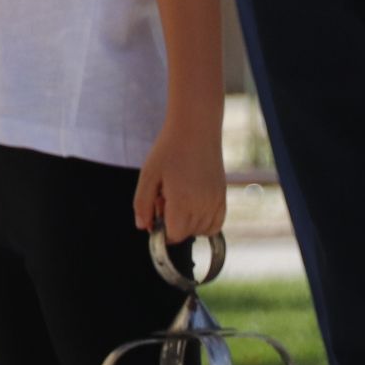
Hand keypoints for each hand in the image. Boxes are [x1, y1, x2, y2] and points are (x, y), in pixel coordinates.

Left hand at [132, 120, 226, 243]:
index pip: (174, 235)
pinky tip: (193, 207)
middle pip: (185, 234)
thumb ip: (141, 204)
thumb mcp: (147, 175)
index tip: (155, 214)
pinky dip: (204, 224)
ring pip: (200, 231)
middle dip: (172, 224)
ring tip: (179, 199)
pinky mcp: (222, 197)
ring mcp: (215, 202)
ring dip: (187, 223)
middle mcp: (202, 205)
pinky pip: (215, 224)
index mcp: (182, 201)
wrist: (196, 129)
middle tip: (165, 199)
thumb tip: (143, 227)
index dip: (161, 231)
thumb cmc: (168, 150)